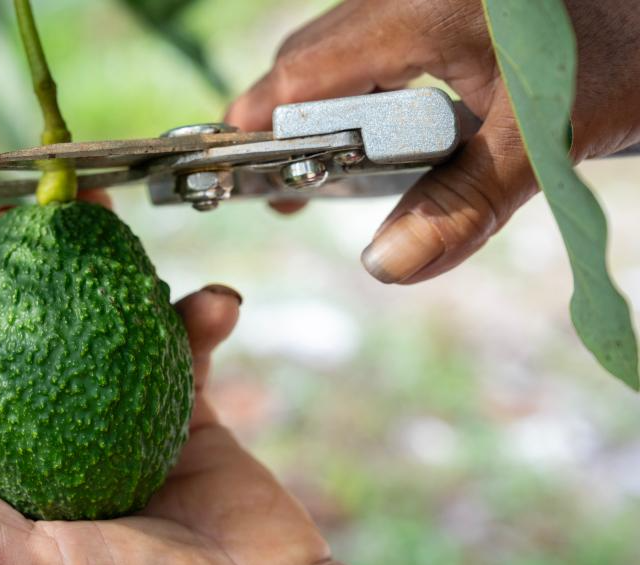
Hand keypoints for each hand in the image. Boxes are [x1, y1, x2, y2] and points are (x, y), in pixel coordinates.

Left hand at [0, 200, 384, 564]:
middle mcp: (50, 455)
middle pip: (16, 350)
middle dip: (15, 280)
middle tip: (24, 220)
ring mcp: (116, 431)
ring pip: (96, 335)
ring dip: (107, 278)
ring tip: (111, 221)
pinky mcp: (181, 419)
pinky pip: (179, 351)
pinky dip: (195, 322)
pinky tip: (216, 305)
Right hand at [226, 0, 639, 283]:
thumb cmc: (624, 62)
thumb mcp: (543, 142)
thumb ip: (462, 204)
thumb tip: (385, 266)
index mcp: (424, 12)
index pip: (307, 70)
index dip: (263, 122)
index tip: (236, 170)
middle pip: (312, 55)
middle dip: (286, 121)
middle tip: (285, 188)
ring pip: (341, 48)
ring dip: (324, 109)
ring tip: (320, 173)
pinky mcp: (442, 4)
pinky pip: (376, 44)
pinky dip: (362, 92)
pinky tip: (373, 135)